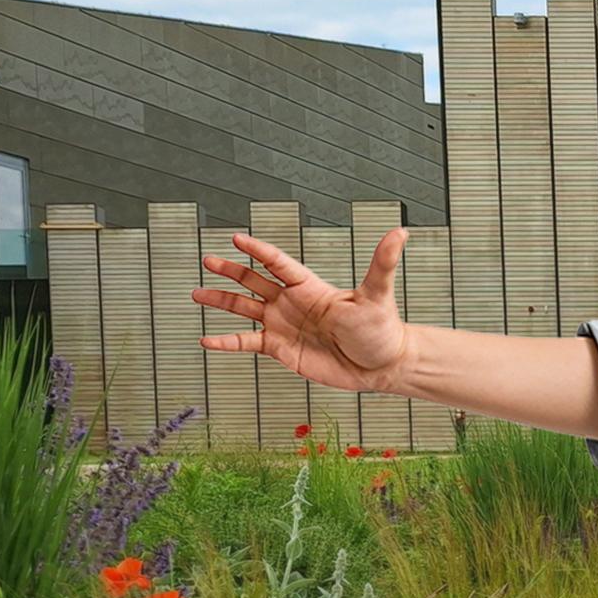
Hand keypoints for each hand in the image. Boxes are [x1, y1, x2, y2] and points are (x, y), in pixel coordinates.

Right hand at [194, 228, 413, 395]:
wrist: (381, 365)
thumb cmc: (381, 329)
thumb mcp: (377, 295)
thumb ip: (382, 263)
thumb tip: (400, 232)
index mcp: (310, 286)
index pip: (278, 263)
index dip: (258, 250)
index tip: (237, 237)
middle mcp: (292, 302)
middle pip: (254, 280)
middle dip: (231, 270)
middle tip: (208, 260)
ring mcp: (283, 324)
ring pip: (244, 308)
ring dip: (221, 301)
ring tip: (196, 293)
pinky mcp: (280, 349)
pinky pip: (246, 342)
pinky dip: (226, 341)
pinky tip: (206, 339)